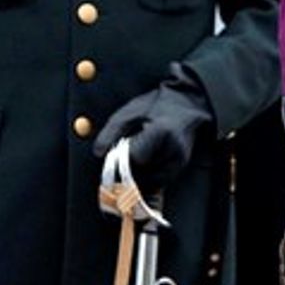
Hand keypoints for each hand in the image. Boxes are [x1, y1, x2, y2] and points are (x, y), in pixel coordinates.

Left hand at [91, 73, 211, 194]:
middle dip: (128, 167)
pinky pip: (158, 181)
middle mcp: (174, 149)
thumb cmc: (154, 105)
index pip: (136, 157)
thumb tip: (97, 153)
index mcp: (162, 132)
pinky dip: (148, 174)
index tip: (117, 152)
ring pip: (149, 180)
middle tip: (125, 153)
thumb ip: (111, 132)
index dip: (123, 157)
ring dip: (138, 172)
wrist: (186, 103)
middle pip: (142, 172)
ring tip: (141, 151)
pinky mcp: (180, 167)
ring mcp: (179, 160)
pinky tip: (148, 158)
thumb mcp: (130, 112)